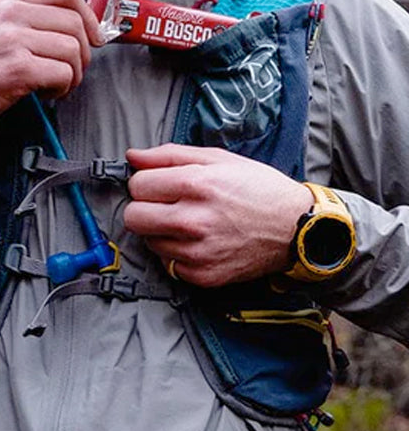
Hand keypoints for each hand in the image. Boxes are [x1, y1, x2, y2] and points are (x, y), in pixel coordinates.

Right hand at [0, 0, 103, 126]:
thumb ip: (31, 14)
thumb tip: (80, 22)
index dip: (88, 14)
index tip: (92, 35)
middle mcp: (10, 12)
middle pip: (74, 22)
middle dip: (84, 51)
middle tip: (72, 68)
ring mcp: (12, 39)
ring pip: (72, 49)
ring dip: (74, 72)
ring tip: (56, 83)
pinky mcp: (17, 68)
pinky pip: (63, 73)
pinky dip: (63, 88)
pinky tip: (46, 92)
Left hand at [123, 144, 313, 286]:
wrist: (298, 229)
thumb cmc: (257, 189)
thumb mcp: (217, 158)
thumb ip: (168, 155)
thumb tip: (132, 157)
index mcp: (195, 184)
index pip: (137, 186)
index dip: (146, 182)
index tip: (159, 184)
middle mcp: (193, 220)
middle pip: (133, 217)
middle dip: (144, 208)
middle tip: (165, 204)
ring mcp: (198, 252)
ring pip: (148, 241)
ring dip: (160, 231)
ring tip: (188, 222)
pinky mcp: (203, 276)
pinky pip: (167, 263)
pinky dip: (176, 253)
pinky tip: (198, 241)